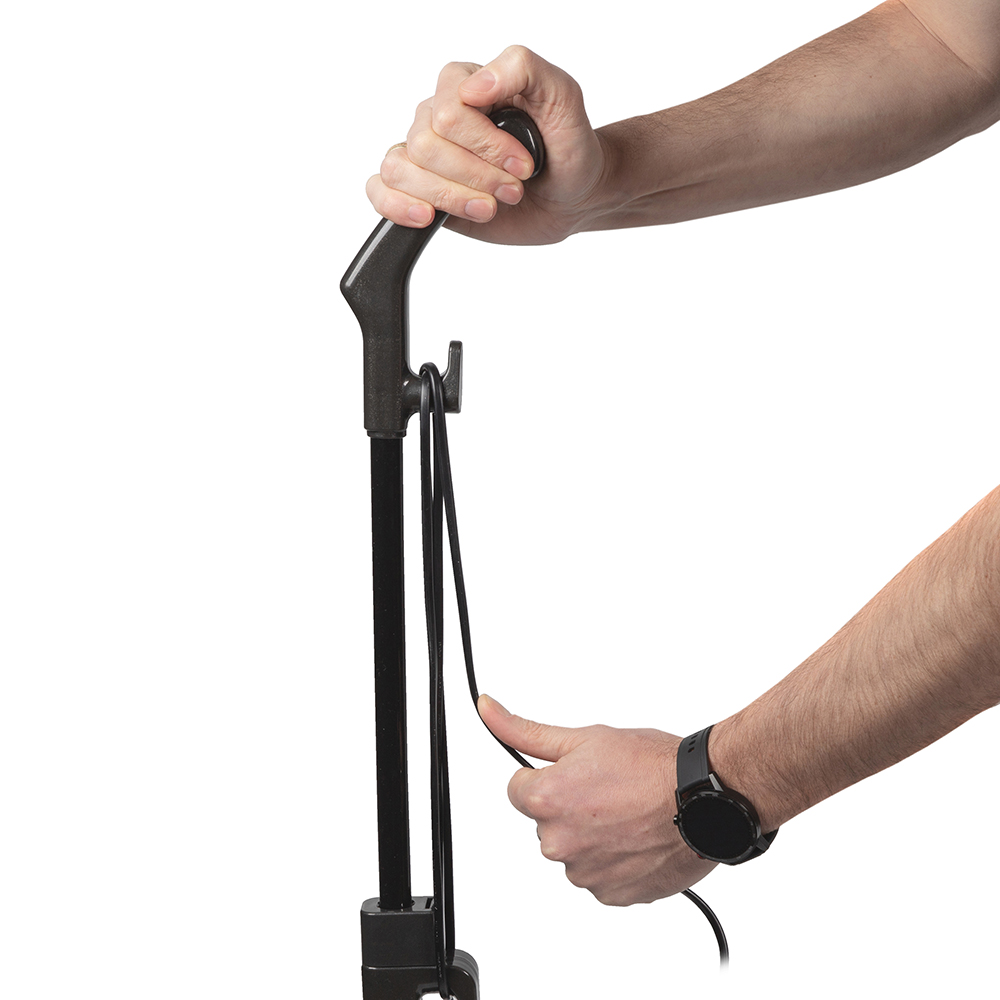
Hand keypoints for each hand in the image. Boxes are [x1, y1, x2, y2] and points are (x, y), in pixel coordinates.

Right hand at [366, 46, 608, 245]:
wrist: (572, 196)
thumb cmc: (567, 148)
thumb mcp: (564, 98)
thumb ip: (523, 69)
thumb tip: (474, 86)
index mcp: (464, 84)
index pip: (448, 113)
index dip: (486, 146)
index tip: (523, 166)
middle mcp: (437, 116)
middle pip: (425, 146)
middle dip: (475, 176)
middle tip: (511, 190)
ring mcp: (426, 156)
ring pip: (401, 170)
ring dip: (450, 197)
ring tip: (488, 208)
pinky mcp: (420, 191)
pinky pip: (380, 190)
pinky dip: (396, 206)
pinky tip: (428, 217)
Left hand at [478, 694, 717, 904]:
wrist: (703, 798)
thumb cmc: (651, 766)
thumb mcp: (583, 737)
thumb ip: (525, 731)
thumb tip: (487, 710)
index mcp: (546, 801)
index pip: (518, 790)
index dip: (547, 777)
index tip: (575, 774)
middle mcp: (558, 843)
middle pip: (546, 822)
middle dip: (570, 806)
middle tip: (607, 790)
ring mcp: (586, 874)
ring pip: (574, 849)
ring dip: (592, 835)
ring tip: (627, 813)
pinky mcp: (612, 895)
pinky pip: (600, 875)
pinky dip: (614, 859)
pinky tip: (636, 837)